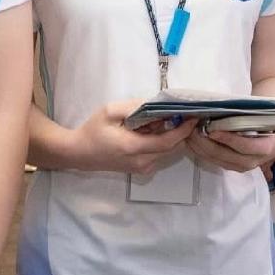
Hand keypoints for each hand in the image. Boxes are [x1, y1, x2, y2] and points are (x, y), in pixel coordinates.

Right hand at [49, 103, 192, 178]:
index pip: (169, 141)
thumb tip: (158, 104)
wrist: (79, 154)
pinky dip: (162, 141)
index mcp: (134, 148)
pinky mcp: (141, 170)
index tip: (194, 115)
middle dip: (180, 130)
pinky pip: (159, 154)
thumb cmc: (93, 130)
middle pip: (172, 147)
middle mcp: (142, 162)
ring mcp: (142, 168)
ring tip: (163, 119)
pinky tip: (151, 130)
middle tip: (182, 112)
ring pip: (167, 151)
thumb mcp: (110, 111)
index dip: (184, 129)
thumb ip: (135, 107)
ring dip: (170, 135)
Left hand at [187, 116, 274, 174]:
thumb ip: (249, 114)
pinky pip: (217, 161)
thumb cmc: (272, 113)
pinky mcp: (235, 166)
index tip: (212, 129)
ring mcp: (246, 165)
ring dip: (201, 149)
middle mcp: (258, 160)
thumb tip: (221, 110)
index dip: (228, 139)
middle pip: (229, 156)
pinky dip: (203, 152)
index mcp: (270, 146)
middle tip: (193, 129)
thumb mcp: (267, 111)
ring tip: (188, 135)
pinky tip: (192, 143)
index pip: (246, 146)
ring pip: (220, 161)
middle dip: (207, 144)